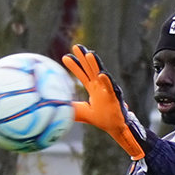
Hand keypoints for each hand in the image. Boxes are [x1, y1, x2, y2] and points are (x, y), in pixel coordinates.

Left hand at [61, 45, 148, 160]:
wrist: (116, 128)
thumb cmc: (103, 119)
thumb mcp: (83, 113)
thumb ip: (73, 109)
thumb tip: (58, 109)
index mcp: (93, 89)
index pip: (82, 74)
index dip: (75, 65)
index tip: (65, 56)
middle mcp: (100, 87)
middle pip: (90, 69)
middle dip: (83, 58)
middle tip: (76, 46)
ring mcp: (107, 91)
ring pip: (100, 75)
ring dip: (95, 64)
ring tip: (89, 54)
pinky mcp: (113, 98)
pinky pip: (110, 88)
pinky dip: (106, 81)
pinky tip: (101, 74)